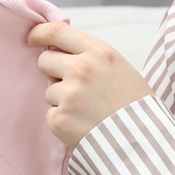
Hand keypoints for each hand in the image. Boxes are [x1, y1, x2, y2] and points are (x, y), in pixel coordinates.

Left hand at [27, 22, 154, 148]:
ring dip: (61, 100)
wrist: (143, 143)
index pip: (57, 31)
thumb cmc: (134, 106)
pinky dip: (63, 121)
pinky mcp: (59, 119)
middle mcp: (81, 69)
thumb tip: (59, 49)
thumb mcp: (119, 68)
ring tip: (88, 111)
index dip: (39, 33)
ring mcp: (69, 94)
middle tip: (74, 87)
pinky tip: (83, 125)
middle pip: (45, 60)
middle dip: (52, 71)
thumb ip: (90, 56)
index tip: (32, 38)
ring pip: (48, 90)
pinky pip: (50, 114)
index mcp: (99, 53)